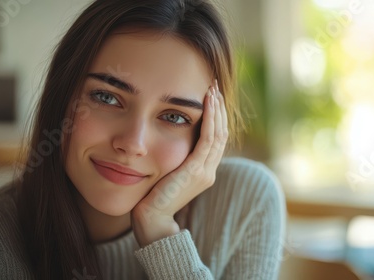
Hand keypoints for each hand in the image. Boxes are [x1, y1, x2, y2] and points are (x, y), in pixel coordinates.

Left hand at [132, 79, 227, 246]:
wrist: (152, 217)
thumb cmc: (153, 195)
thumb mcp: (168, 172)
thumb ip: (175, 158)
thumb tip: (170, 138)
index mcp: (204, 171)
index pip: (215, 139)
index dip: (216, 117)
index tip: (211, 97)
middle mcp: (209, 170)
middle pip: (221, 133)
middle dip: (219, 108)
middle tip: (214, 86)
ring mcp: (205, 171)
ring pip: (218, 133)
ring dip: (217, 109)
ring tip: (212, 89)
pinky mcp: (196, 170)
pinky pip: (208, 139)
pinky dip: (210, 119)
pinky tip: (207, 102)